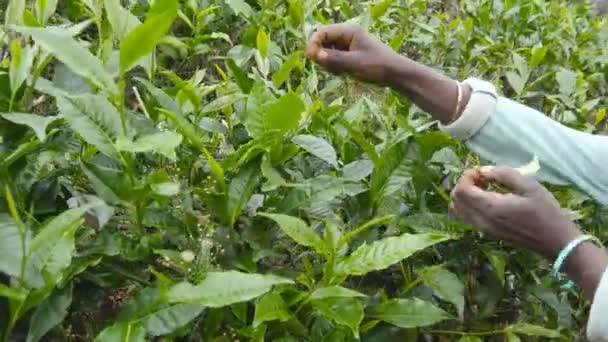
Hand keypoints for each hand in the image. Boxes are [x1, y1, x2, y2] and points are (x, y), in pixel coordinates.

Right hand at [306, 24, 397, 84]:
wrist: (395, 74)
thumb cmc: (377, 66)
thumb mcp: (354, 63)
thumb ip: (334, 59)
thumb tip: (314, 55)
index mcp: (349, 31)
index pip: (322, 32)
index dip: (313, 44)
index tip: (312, 59)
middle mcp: (347, 35)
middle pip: (323, 41)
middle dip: (320, 54)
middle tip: (328, 68)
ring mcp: (348, 45)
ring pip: (327, 51)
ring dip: (327, 62)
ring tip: (338, 72)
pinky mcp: (349, 54)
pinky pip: (334, 58)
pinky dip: (333, 66)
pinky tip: (341, 73)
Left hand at [449, 167, 580, 259]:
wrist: (555, 241)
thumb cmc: (546, 212)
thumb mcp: (529, 186)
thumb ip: (504, 174)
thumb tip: (484, 170)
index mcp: (491, 208)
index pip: (462, 190)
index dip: (466, 176)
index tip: (481, 171)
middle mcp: (481, 220)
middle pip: (456, 199)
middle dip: (464, 184)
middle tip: (482, 177)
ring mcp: (483, 229)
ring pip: (458, 209)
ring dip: (465, 195)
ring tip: (484, 186)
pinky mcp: (487, 233)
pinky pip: (467, 217)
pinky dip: (469, 205)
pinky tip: (487, 198)